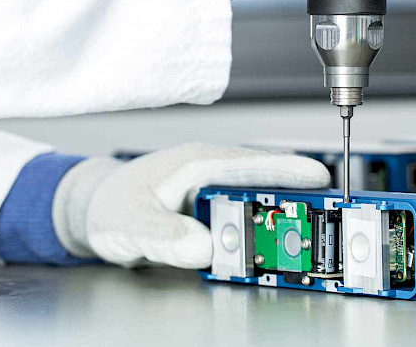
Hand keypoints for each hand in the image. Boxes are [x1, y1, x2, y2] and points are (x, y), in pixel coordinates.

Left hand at [52, 143, 330, 267]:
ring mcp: (214, 193)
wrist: (97, 209)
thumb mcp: (129, 220)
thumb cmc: (111, 203)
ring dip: (278, 221)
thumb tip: (203, 246)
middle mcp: (210, 173)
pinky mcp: (214, 213)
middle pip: (262, 185)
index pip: (249, 162)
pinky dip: (259, 236)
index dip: (286, 169)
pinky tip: (268, 252)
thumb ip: (163, 233)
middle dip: (293, 201)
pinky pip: (245, 222)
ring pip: (257, 205)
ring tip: (299, 241)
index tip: (318, 177)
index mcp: (195, 162)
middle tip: (318, 221)